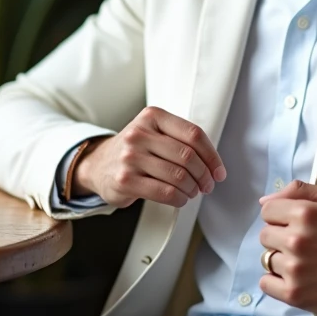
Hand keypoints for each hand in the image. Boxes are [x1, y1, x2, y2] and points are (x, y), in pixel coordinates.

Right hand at [73, 106, 225, 208]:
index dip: (212, 156)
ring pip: (178, 176)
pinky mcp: (125, 180)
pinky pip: (165, 192)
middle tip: (207, 185)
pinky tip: (180, 198)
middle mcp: (139, 134)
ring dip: (192, 188)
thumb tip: (213, 163)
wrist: (98, 164)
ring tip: (192, 191)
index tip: (218, 171)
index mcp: (152, 117)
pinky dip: (180, 199)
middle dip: (204, 175)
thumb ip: (180, 139)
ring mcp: (130, 157)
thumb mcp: (154, 132)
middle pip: (188, 156)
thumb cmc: (135, 150)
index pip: (193, 134)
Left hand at [258, 180, 316, 314]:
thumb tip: (264, 200)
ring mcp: (294, 268)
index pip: (267, 210)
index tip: (293, 225)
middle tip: (301, 245)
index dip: (279, 217)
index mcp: (304, 213)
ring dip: (281, 260)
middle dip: (280, 238)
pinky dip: (275, 282)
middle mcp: (296, 240)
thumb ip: (299, 191)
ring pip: (266, 259)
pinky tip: (294, 278)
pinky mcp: (293, 293)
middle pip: (265, 235)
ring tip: (302, 262)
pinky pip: (266, 283)